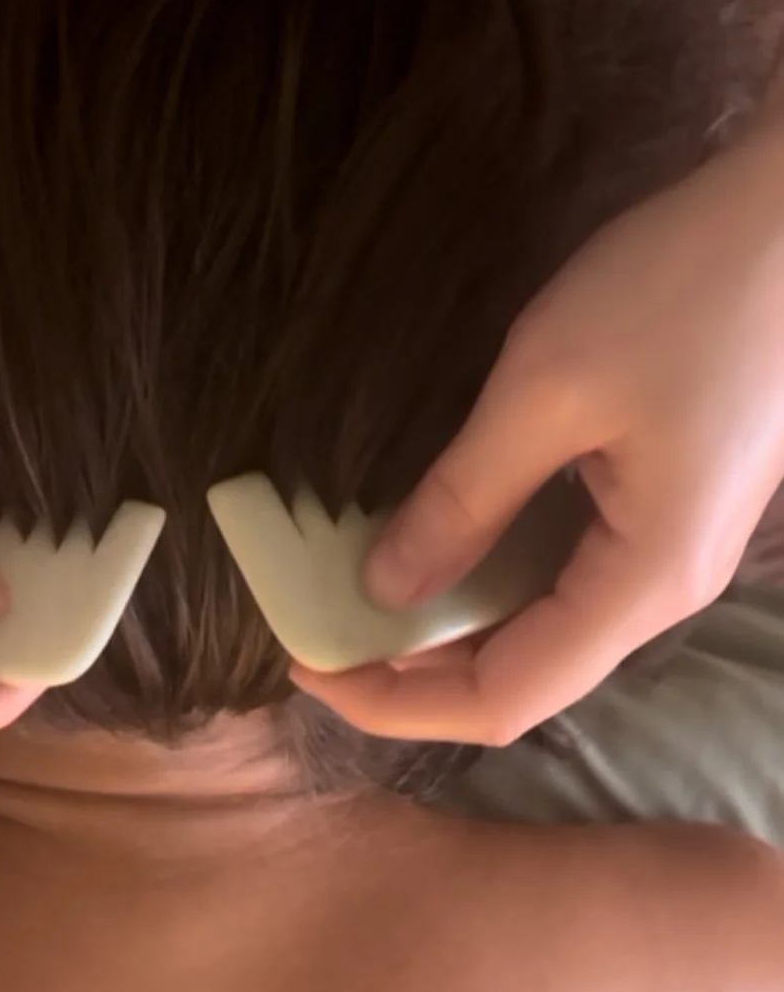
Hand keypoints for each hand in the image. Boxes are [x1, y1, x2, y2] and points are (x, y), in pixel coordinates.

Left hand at [292, 111, 783, 745]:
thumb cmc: (682, 288)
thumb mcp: (546, 391)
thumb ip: (461, 500)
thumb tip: (384, 588)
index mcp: (640, 584)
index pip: (503, 700)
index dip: (396, 702)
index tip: (308, 664)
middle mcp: (661, 593)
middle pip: (522, 677)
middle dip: (411, 671)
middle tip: (319, 628)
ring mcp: (669, 553)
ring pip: (540, 629)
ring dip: (446, 625)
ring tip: (356, 594)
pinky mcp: (664, 509)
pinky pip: (562, 576)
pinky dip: (487, 574)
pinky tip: (434, 541)